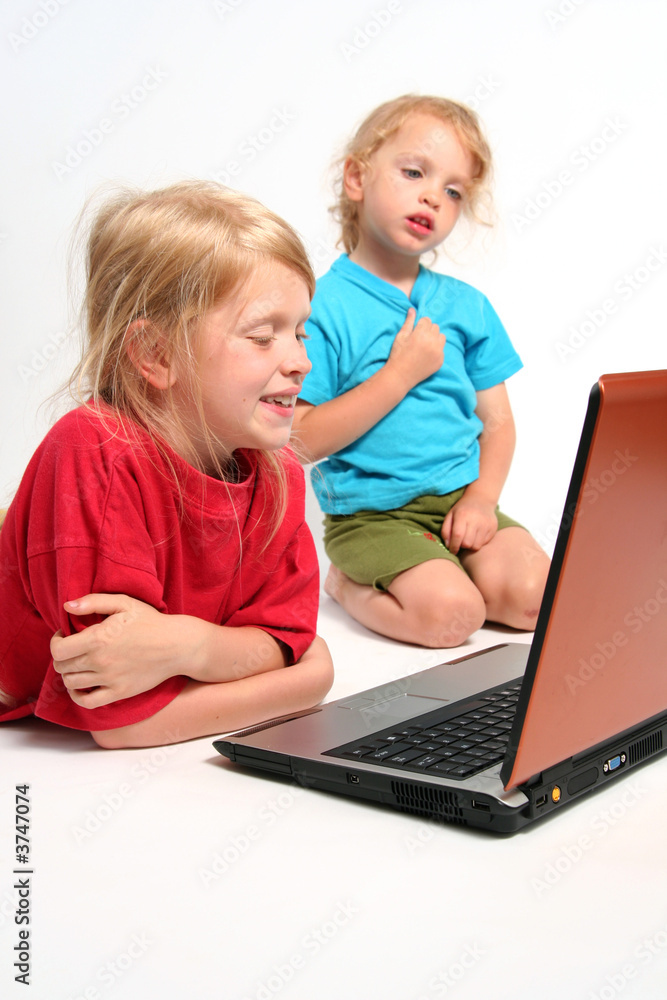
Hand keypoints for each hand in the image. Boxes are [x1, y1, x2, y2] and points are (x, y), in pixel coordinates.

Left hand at [51, 594, 182, 708]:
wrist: (177, 645)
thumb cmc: (151, 622)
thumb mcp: (124, 603)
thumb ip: (93, 602)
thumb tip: (67, 606)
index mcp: (98, 639)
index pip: (58, 650)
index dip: (55, 642)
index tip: (64, 635)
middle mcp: (100, 662)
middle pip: (62, 667)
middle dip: (62, 656)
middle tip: (73, 648)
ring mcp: (109, 680)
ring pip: (71, 683)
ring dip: (69, 673)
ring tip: (79, 663)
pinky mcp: (119, 692)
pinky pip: (87, 702)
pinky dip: (77, 696)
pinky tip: (81, 687)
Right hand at [385, 308, 444, 390]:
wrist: (401, 375)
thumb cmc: (398, 354)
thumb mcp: (401, 336)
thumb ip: (409, 322)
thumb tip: (412, 309)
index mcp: (421, 334)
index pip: (427, 320)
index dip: (420, 325)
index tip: (415, 332)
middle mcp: (432, 342)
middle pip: (435, 327)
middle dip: (428, 330)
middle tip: (418, 339)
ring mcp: (438, 352)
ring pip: (441, 337)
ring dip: (435, 338)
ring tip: (424, 345)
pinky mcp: (440, 361)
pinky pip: (442, 349)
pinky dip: (436, 349)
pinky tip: (426, 355)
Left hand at [442, 495, 497, 554]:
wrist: (481, 499)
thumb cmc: (462, 510)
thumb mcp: (450, 516)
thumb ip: (445, 530)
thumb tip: (448, 546)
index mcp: (462, 515)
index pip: (457, 536)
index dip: (454, 546)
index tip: (452, 550)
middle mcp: (475, 519)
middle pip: (467, 543)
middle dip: (462, 546)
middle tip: (461, 542)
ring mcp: (486, 524)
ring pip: (476, 546)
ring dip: (470, 546)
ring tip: (468, 538)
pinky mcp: (493, 527)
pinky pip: (484, 543)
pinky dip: (478, 542)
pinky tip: (476, 535)